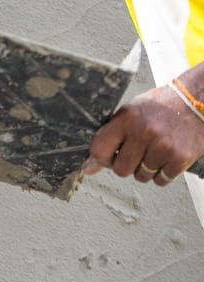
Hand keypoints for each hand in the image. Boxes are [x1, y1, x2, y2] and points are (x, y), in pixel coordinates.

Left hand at [85, 83, 203, 185]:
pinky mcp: (180, 157)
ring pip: (141, 176)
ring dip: (145, 170)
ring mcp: (163, 146)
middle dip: (125, 166)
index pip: (99, 150)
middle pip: (121, 169)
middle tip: (135, 154)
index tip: (106, 159)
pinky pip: (161, 180)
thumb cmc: (160, 106)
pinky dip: (161, 174)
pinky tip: (165, 158)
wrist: (197, 101)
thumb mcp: (131, 112)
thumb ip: (110, 136)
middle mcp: (144, 132)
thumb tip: (89, 166)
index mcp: (127, 118)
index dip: (100, 159)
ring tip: (153, 152)